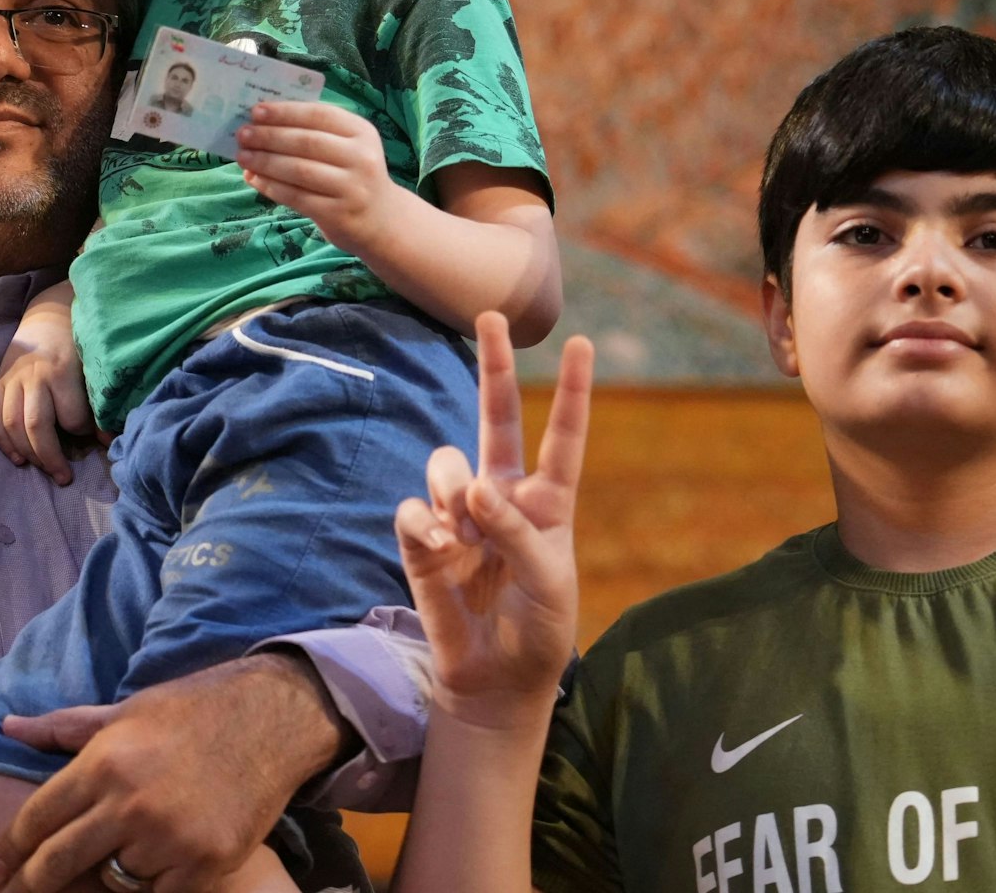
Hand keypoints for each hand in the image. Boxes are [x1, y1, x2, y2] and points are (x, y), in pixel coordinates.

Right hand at [0, 282, 94, 485]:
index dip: (85, 434)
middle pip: (36, 426)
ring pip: (12, 426)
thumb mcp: (93, 367)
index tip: (98, 442)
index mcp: (62, 371)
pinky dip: (3, 442)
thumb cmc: (77, 346)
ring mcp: (12, 380)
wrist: (48, 317)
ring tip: (43, 470)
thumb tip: (110, 440)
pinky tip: (18, 459)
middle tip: (64, 477)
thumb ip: (99, 401)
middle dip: (51, 457)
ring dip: (27, 454)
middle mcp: (34, 377)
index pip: (72, 417)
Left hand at [0, 655, 342, 892]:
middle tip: (21, 891)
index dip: (9, 850)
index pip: (36, 819)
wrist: (274, 718)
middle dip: (33, 882)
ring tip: (125, 851)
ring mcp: (168, 838)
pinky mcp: (204, 864)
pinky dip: (156, 884)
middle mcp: (130, 803)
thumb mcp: (127, 710)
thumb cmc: (194, 710)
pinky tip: (162, 863)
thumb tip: (8, 726)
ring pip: (112, 881)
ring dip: (113, 871)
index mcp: (105, 761)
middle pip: (58, 863)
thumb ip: (65, 727)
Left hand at [235, 100, 398, 251]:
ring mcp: (351, 187)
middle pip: (305, 142)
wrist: (380, 221)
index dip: (285, 112)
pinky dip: (270, 186)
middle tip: (243, 134)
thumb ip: (314, 133)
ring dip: (265, 161)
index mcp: (362, 132)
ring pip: (298, 169)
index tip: (256, 111)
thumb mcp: (346, 148)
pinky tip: (253, 179)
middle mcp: (361, 157)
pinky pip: (296, 196)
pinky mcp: (338, 213)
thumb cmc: (352, 176)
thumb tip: (263, 123)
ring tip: (243, 156)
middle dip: (269, 136)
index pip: (319, 115)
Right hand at [396, 312, 591, 727]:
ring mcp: (460, 513)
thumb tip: (473, 487)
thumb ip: (516, 530)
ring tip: (465, 537)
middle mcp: (503, 495)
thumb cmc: (538, 628)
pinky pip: (415, 510)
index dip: (571, 392)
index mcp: (549, 503)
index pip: (563, 439)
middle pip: (498, 418)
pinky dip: (427, 527)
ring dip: (453, 490)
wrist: (496, 679)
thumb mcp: (548, 580)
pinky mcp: (423, 538)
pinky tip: (442, 551)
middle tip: (492, 317)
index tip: (580, 343)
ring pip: (446, 463)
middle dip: (495, 367)